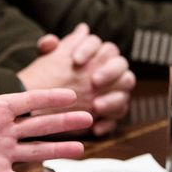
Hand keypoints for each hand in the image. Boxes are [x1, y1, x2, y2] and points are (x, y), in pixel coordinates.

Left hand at [0, 47, 90, 171]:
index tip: (71, 94)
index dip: (49, 98)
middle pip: (40, 126)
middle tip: (89, 117)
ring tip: (81, 149)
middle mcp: (2, 133)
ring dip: (58, 151)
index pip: (27, 101)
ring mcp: (0, 156)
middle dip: (64, 122)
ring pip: (36, 152)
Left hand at [19, 24, 135, 135]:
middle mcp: (110, 67)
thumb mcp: (46, 62)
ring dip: (113, 97)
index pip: (98, 43)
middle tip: (94, 80)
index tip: (75, 60)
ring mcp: (116, 88)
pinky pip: (119, 114)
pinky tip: (95, 128)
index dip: (88, 49)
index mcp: (94, 51)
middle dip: (109, 71)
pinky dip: (108, 122)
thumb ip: (47, 49)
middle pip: (120, 62)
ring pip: (126, 87)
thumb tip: (50, 42)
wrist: (50, 102)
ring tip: (96, 106)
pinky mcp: (115, 109)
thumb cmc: (52, 76)